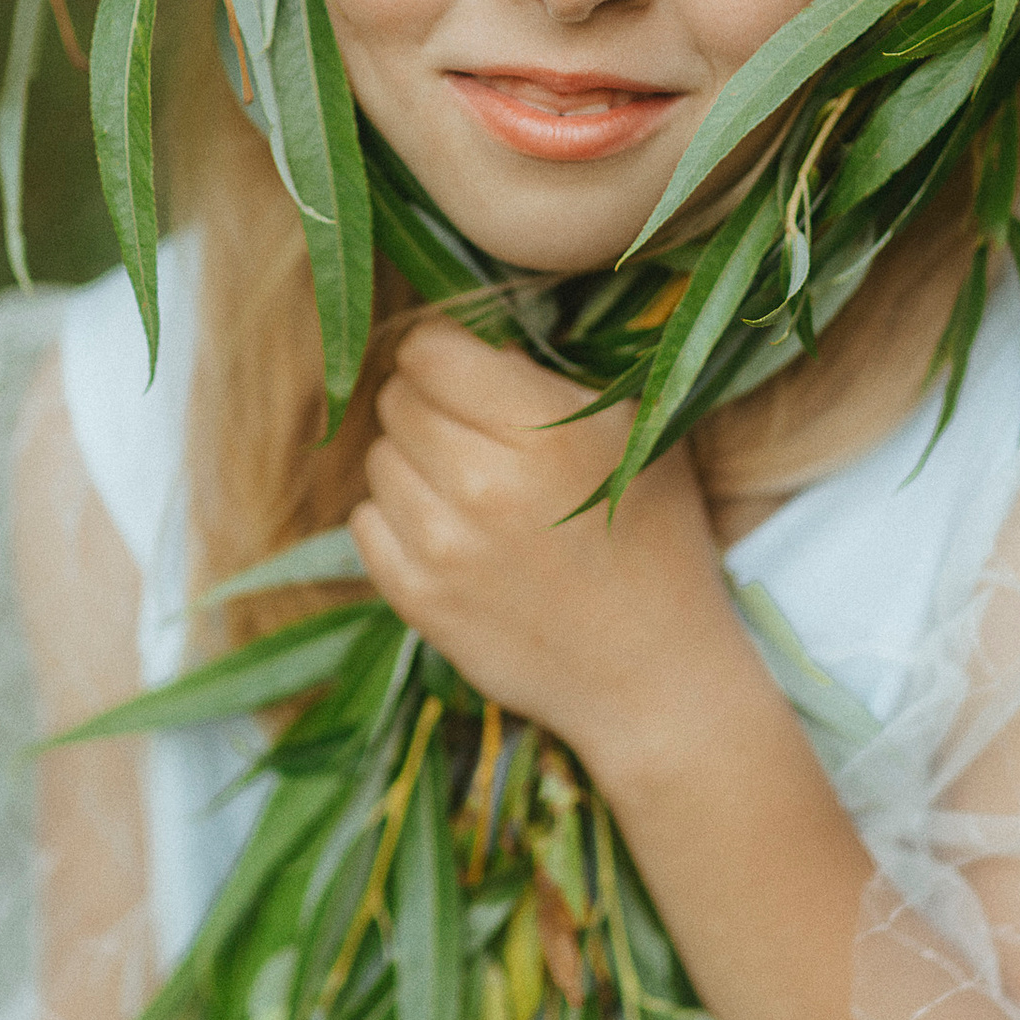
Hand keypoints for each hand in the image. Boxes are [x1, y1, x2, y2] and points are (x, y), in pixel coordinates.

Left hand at [349, 318, 743, 781]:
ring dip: (414, 466)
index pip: (429, 350)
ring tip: (471, 494)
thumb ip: (550, 377)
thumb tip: (472, 343)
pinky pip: (364, 522)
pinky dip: (396, 522)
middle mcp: (482, 482)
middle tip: (478, 440)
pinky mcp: (416, 600)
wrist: (652, 676)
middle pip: (398, 399)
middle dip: (431, 407)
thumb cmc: (654, 540)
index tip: (467, 375)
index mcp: (541, 429)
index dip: (445, 354)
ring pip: (377, 459)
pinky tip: (451, 536)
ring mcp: (441, 546)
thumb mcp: (631, 434)